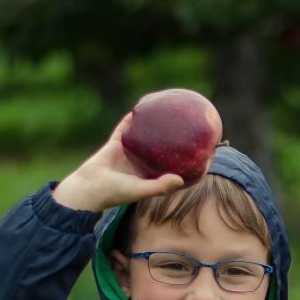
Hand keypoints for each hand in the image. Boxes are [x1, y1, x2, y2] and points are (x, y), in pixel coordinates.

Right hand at [51, 114, 189, 211]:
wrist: (87, 187)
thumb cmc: (114, 193)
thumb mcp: (139, 190)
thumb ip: (159, 186)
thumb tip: (180, 179)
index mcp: (154, 177)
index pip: (180, 168)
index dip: (195, 162)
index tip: (211, 152)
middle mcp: (146, 164)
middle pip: (168, 150)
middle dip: (182, 140)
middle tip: (198, 126)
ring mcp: (132, 152)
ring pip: (149, 136)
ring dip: (160, 125)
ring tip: (173, 111)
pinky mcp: (118, 143)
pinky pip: (128, 126)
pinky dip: (136, 117)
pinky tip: (145, 105)